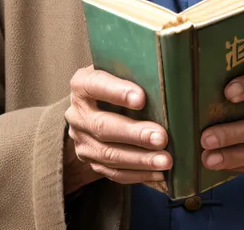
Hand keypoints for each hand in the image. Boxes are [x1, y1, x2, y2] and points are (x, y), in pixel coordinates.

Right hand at [64, 65, 171, 194]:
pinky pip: (113, 172)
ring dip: (140, 159)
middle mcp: (77, 113)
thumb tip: (166, 76)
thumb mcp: (117, 68)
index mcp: (82, 84)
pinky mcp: (90, 160)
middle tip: (161, 137)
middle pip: (103, 126)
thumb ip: (131, 71)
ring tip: (165, 160)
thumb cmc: (115, 81)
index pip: (96, 85)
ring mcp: (81, 140)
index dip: (117, 92)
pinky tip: (158, 173)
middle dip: (135, 134)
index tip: (141, 98)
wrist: (93, 104)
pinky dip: (137, 174)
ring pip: (108, 154)